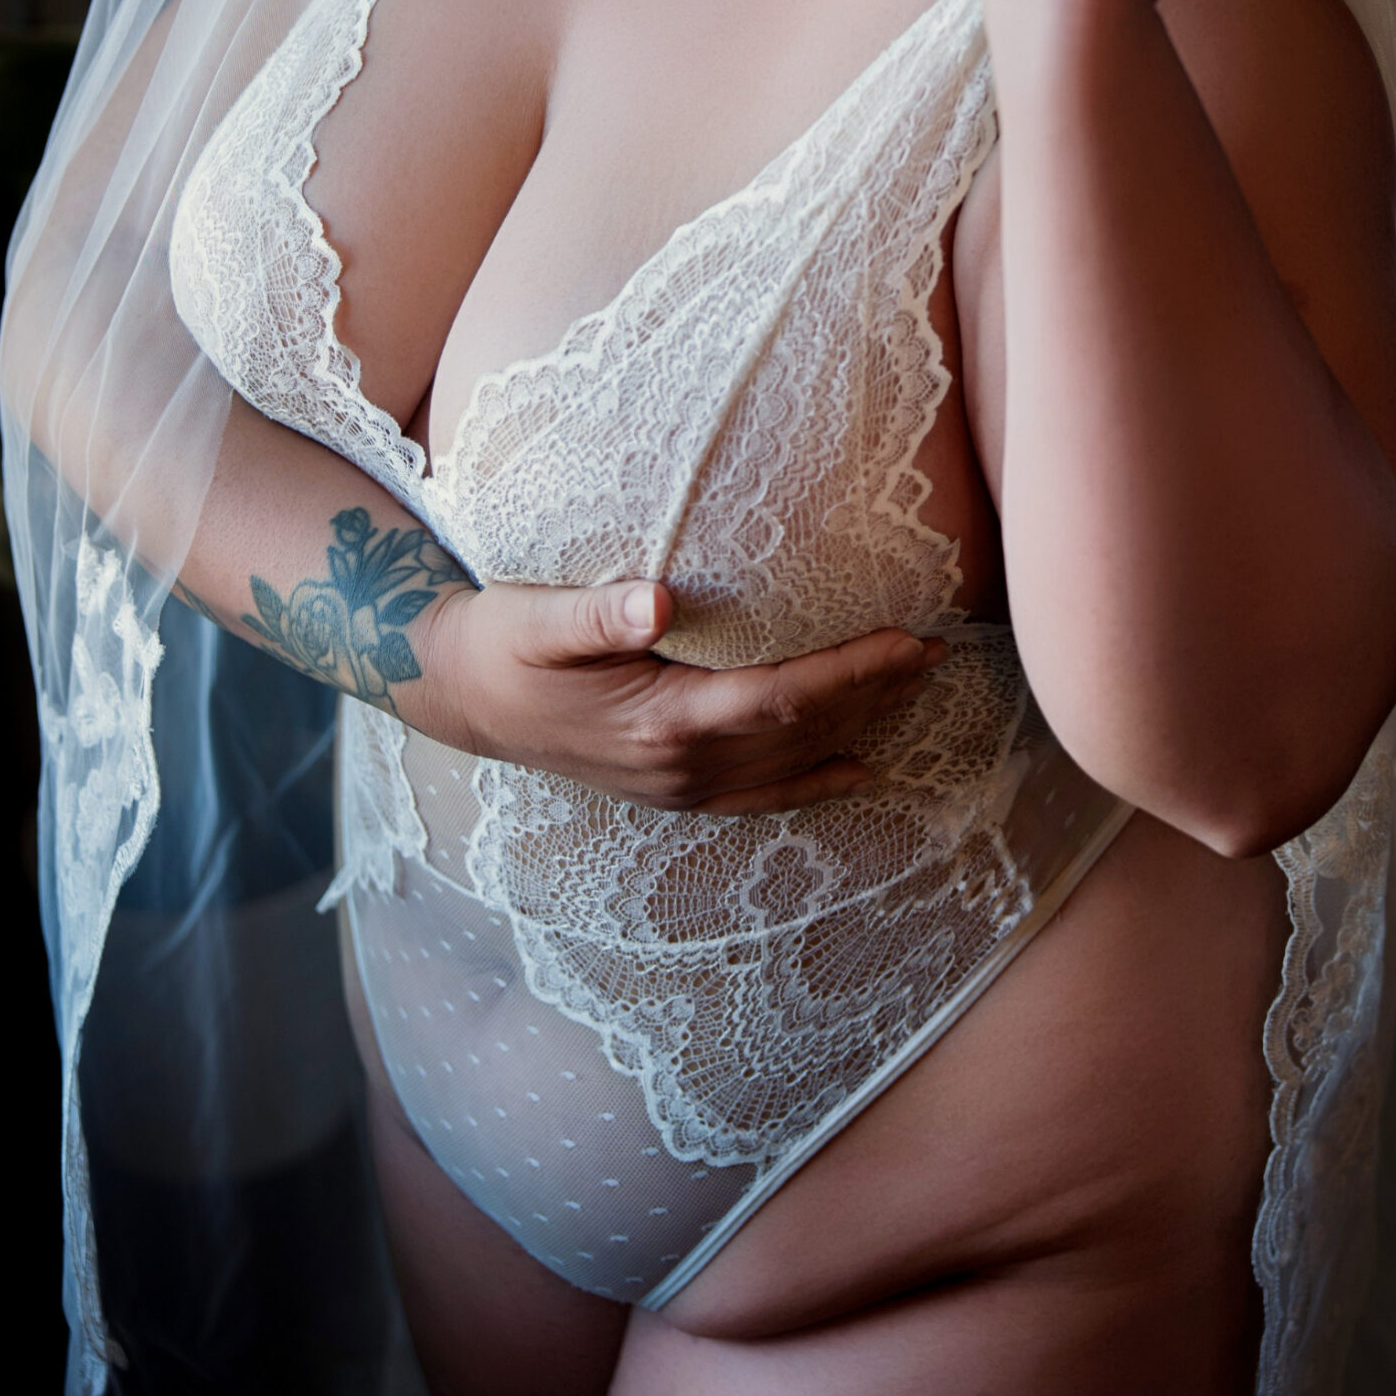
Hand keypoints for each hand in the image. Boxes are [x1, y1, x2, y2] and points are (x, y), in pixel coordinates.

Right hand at [410, 577, 946, 815]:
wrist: (458, 694)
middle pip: (800, 734)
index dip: (850, 674)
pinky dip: (813, 783)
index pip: (781, 699)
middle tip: (937, 650)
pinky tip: (857, 770)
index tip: (906, 639)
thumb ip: (598, 613)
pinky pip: (758, 795)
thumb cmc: (500, 642)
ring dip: (857, 727)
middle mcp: (678, 766)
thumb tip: (658, 599)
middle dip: (873, 694)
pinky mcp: (668, 788)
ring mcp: (676, 786)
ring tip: (915, 688)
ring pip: (790, 764)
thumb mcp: (537, 616)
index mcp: (660, 721)